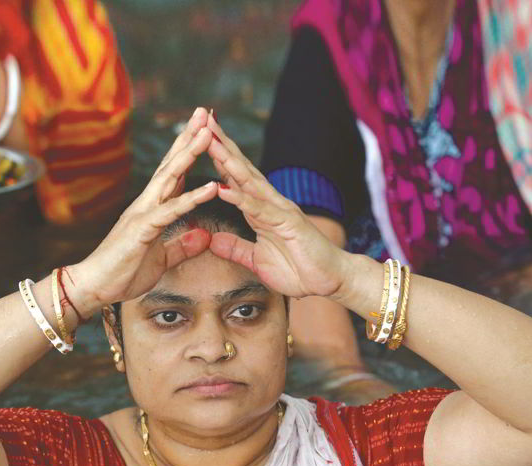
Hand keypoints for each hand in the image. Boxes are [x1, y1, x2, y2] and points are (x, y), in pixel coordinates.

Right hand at [66, 108, 218, 313]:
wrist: (94, 287)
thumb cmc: (123, 273)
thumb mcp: (162, 260)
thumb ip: (182, 247)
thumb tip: (203, 236)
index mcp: (152, 209)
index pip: (174, 174)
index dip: (189, 151)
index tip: (204, 130)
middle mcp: (147, 204)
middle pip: (171, 164)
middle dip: (189, 138)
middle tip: (205, 113)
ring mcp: (143, 213)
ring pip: (170, 178)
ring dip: (190, 154)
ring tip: (208, 133)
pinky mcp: (142, 229)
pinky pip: (171, 211)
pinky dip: (191, 198)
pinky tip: (211, 187)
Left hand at [204, 114, 348, 299]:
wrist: (331, 280)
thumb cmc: (300, 270)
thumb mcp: (258, 261)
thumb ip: (236, 249)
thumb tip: (214, 240)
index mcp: (262, 211)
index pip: (236, 178)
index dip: (218, 158)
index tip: (199, 138)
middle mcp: (271, 204)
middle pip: (241, 170)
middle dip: (222, 145)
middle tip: (203, 120)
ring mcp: (280, 211)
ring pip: (249, 182)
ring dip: (228, 162)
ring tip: (209, 142)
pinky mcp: (288, 224)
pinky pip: (259, 210)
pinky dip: (241, 199)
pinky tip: (223, 188)